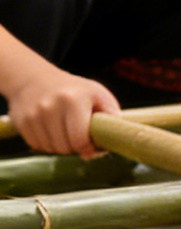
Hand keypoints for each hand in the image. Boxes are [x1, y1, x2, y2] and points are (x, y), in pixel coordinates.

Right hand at [2, 62, 119, 156]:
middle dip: (75, 147)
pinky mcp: (22, 123)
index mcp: (74, 99)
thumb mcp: (97, 93)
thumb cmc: (73, 89)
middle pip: (65, 147)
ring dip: (61, 147)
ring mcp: (34, 116)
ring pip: (51, 149)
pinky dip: (47, 144)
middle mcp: (51, 107)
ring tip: (66, 131)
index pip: (80, 139)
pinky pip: (37, 147)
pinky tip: (51, 131)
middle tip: (79, 136)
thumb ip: (110, 114)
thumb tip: (109, 142)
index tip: (92, 145)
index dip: (88, 148)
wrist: (35, 79)